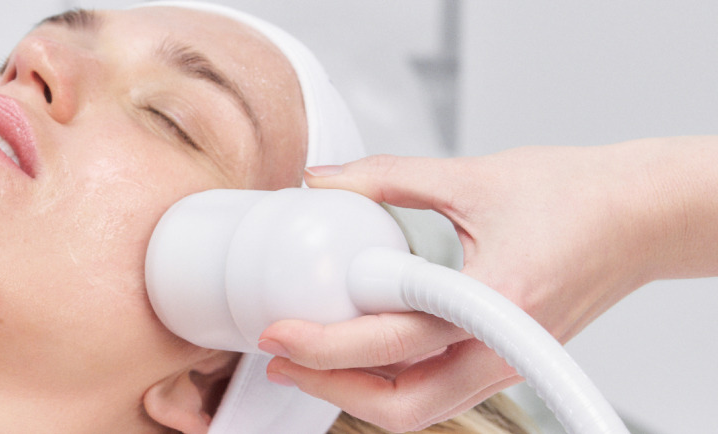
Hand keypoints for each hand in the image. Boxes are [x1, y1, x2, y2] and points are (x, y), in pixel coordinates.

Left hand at [256, 145, 679, 431]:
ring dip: (358, 391)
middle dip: (332, 387)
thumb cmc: (578, 194)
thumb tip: (322, 180)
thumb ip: (388, 178)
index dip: (327, 345)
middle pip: (405, 404)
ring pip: (422, 408)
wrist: (644, 214)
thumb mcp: (473, 176)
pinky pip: (440, 391)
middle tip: (279, 355)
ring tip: (305, 359)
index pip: (397, 342)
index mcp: (499, 298)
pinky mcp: (508, 359)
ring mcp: (509, 360)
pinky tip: (355, 353)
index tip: (278, 332)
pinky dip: (392, 382)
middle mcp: (505, 344)